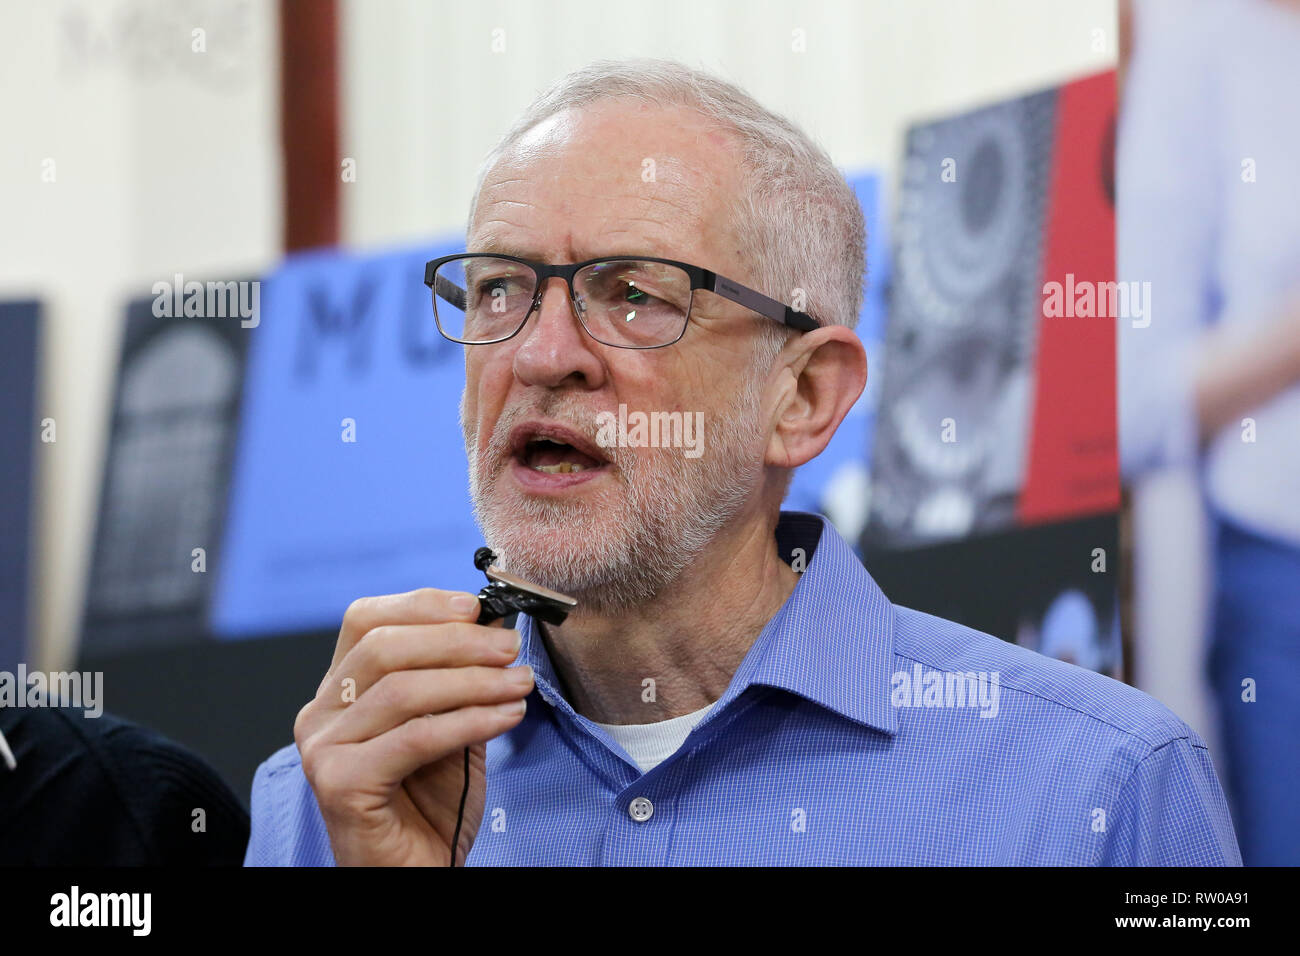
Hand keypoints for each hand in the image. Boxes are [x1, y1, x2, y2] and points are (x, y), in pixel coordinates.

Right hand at [294, 588, 531, 864]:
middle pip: (384, 647)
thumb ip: (457, 681)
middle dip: (458, 641)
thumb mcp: (449, 726)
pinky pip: (415, 737)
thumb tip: (495, 629)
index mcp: (339, 691)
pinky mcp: (340, 783)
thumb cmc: (431, 805)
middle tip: (509, 649)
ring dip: (473, 681)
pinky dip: (469, 721)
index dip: (421, 605)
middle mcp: (320, 714)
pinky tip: (507, 718)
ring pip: (402, 690)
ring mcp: (323, 748)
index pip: (366, 620)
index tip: (476, 606)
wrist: (415, 874)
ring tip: (518, 684)